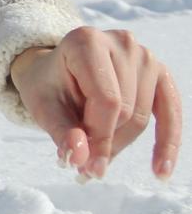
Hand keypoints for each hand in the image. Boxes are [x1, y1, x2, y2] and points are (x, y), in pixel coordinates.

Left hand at [11, 27, 180, 181]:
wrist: (56, 69)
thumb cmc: (48, 86)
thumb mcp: (43, 106)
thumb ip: (61, 131)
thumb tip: (80, 157)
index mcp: (86, 41)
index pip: (107, 100)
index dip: (100, 137)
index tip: (87, 167)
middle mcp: (122, 42)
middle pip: (126, 111)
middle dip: (106, 143)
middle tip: (86, 167)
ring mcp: (145, 56)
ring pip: (142, 118)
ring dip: (120, 143)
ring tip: (98, 156)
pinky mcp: (160, 73)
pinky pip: (170, 112)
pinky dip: (167, 143)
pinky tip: (161, 172)